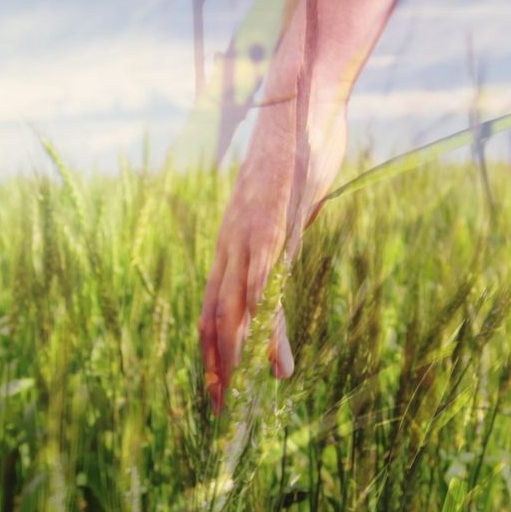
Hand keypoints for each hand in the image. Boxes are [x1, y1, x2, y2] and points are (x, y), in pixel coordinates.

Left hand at [200, 103, 346, 414]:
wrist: (299, 102)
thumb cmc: (297, 148)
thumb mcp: (288, 201)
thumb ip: (282, 230)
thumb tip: (286, 251)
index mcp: (233, 237)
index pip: (213, 301)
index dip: (211, 344)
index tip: (213, 381)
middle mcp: (232, 241)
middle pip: (214, 313)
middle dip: (212, 364)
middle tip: (213, 408)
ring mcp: (250, 236)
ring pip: (235, 309)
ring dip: (232, 358)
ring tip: (232, 398)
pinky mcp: (274, 230)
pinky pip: (267, 289)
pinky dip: (268, 330)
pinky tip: (273, 363)